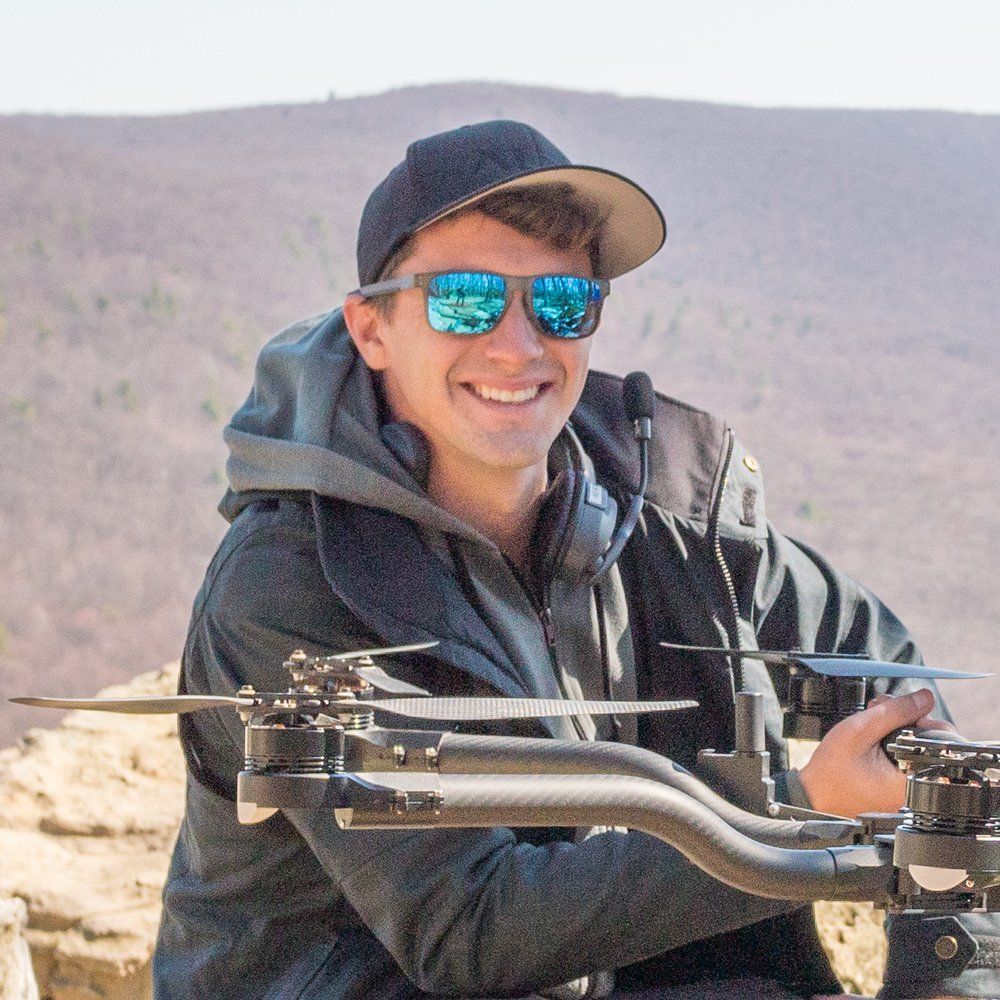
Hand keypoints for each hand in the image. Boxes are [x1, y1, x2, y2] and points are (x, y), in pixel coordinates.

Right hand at [798, 688, 955, 817]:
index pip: (940, 744)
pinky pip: (903, 760)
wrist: (813, 794)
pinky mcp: (894, 788)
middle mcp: (912, 789)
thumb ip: (895, 712)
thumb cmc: (831, 770)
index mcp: (910, 781)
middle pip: (928, 744)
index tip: (903, 714)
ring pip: (915, 749)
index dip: (925, 721)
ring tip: (873, 723)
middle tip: (883, 713)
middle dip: (908, 721)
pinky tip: (874, 737)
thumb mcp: (860, 731)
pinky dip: (892, 744)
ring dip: (898, 729)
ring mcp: (904, 790)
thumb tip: (925, 698)